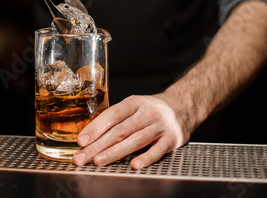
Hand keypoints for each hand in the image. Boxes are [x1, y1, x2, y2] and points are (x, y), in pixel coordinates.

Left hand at [73, 94, 193, 168]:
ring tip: (99, 161)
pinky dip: (146, 158)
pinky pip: (158, 150)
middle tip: (82, 157)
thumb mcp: (134, 106)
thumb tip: (91, 136)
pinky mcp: (173, 139)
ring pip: (136, 140)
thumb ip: (117, 119)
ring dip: (116, 152)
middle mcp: (147, 113)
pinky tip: (134, 165)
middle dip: (99, 145)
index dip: (96, 127)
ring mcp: (161, 126)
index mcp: (135, 103)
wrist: (184, 106)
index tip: (82, 140)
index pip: (113, 114)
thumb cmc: (151, 110)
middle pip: (120, 130)